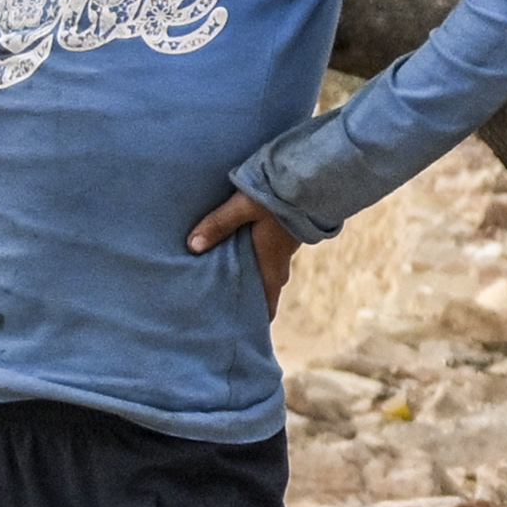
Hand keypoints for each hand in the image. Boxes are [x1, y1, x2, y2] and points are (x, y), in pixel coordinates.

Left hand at [188, 188, 302, 314]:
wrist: (314, 176)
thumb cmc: (280, 194)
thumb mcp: (244, 206)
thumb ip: (218, 224)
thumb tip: (192, 246)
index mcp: (271, 263)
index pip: (267, 303)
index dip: (254, 319)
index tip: (237, 330)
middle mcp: (280, 262)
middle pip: (262, 290)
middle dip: (244, 298)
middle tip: (219, 303)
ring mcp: (284, 248)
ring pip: (264, 271)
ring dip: (247, 276)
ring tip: (222, 277)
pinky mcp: (285, 234)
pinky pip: (267, 255)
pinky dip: (252, 259)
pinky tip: (236, 250)